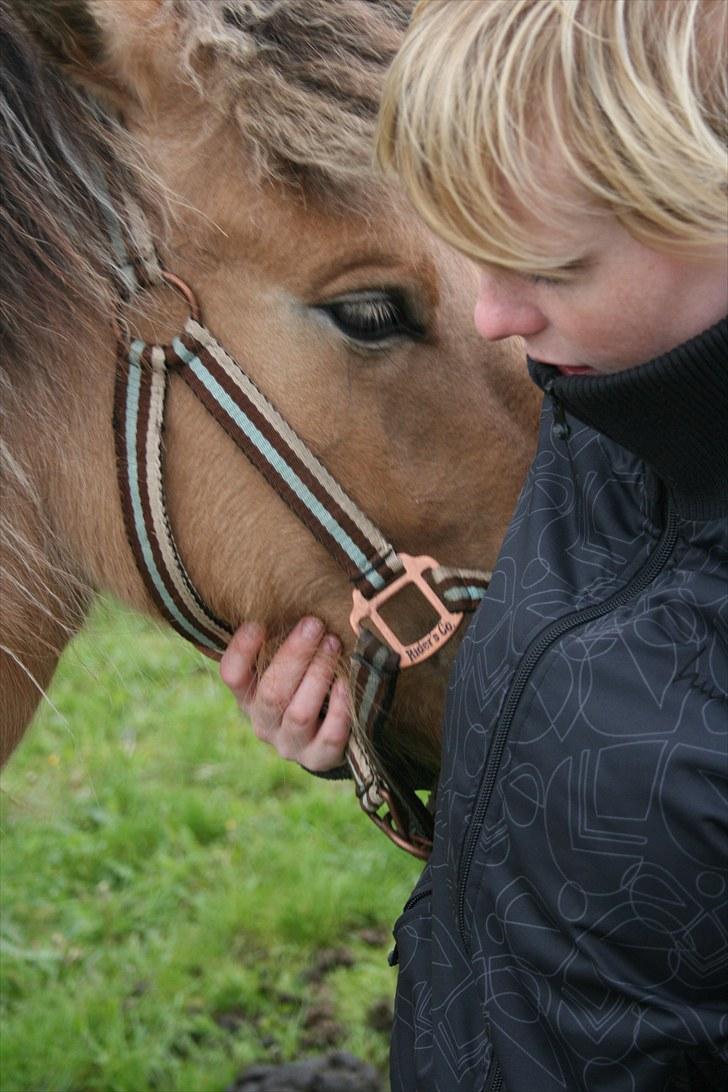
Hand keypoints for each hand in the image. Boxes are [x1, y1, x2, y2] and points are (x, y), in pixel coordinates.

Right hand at [219, 617, 351, 770]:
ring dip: (317, 676)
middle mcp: (263, 723)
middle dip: (295, 655)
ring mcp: (290, 744)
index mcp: (248, 696)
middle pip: (272, 691)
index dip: (242, 651)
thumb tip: (283, 594)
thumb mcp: (285, 664)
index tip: (259, 624)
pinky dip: (339, 707)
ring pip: (299, 712)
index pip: (232, 675)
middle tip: (314, 625)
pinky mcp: (319, 758)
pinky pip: (329, 736)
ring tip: (333, 645)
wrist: (324, 735)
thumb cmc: (303, 684)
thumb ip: (279, 640)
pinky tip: (346, 683)